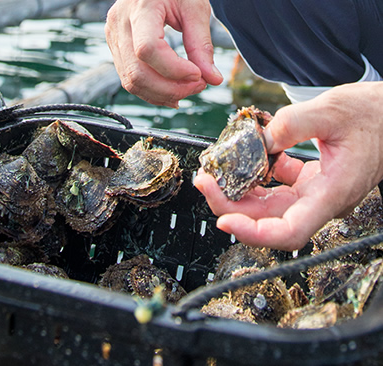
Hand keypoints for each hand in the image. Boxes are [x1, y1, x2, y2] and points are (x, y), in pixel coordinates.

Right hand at [105, 0, 222, 107]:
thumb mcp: (194, 8)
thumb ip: (202, 45)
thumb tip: (213, 80)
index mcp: (140, 7)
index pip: (148, 49)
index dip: (174, 69)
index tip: (198, 74)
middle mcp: (120, 24)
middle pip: (137, 73)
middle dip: (170, 88)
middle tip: (198, 85)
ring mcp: (114, 38)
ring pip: (131, 82)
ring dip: (162, 94)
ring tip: (188, 89)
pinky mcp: (116, 49)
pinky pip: (130, 79)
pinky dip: (152, 91)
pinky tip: (172, 91)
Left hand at [194, 82, 382, 250]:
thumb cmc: (375, 114)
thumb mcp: (333, 109)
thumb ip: (293, 124)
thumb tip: (259, 139)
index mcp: (331, 193)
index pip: (290, 232)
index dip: (253, 233)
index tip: (225, 220)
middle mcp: (320, 200)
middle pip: (268, 220)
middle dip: (231, 205)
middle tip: (205, 181)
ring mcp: (315, 193)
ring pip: (269, 204)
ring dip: (240, 190)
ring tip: (215, 171)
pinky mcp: (311, 181)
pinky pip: (278, 187)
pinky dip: (259, 174)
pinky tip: (252, 155)